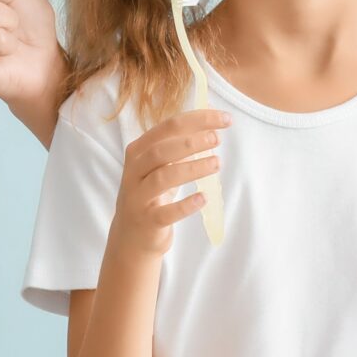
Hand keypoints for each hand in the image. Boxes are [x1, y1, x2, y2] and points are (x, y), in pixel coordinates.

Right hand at [107, 108, 229, 261]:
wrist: (131, 237)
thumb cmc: (152, 194)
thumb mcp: (162, 166)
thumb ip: (181, 145)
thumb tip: (212, 121)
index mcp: (139, 151)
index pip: (168, 127)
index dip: (197, 119)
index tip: (225, 119)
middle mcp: (134, 171)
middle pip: (160, 150)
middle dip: (191, 142)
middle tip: (217, 139)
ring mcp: (138, 197)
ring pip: (162, 178)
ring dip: (192, 168)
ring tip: (216, 163)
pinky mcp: (147, 221)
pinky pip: (165, 212)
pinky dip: (185, 205)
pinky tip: (203, 198)